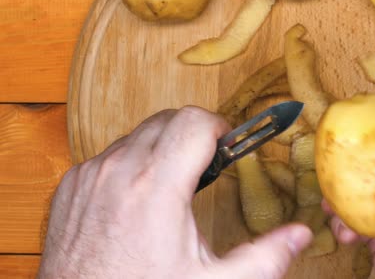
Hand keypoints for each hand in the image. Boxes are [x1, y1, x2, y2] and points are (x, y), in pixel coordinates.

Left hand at [39, 107, 311, 278]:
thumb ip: (264, 257)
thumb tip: (299, 235)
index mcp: (156, 187)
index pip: (195, 121)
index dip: (220, 128)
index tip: (228, 147)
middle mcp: (119, 171)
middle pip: (168, 119)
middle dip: (194, 134)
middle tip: (208, 164)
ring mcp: (91, 176)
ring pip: (138, 134)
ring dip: (163, 147)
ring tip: (175, 184)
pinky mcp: (72, 186)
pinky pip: (111, 155)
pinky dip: (132, 164)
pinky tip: (140, 198)